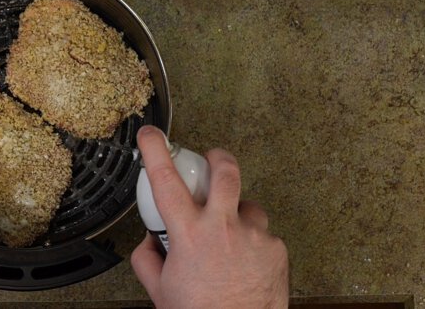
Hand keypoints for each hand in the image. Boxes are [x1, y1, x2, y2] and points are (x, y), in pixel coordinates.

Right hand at [131, 126, 288, 308]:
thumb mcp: (159, 290)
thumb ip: (147, 258)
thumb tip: (149, 241)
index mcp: (189, 234)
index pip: (166, 180)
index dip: (156, 150)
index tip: (151, 135)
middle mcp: (223, 228)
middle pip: (226, 171)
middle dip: (218, 158)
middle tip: (212, 161)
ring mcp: (254, 237)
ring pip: (248, 207)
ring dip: (238, 216)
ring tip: (230, 240)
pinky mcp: (277, 249)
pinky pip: (263, 235)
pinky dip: (253, 245)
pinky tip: (245, 265)